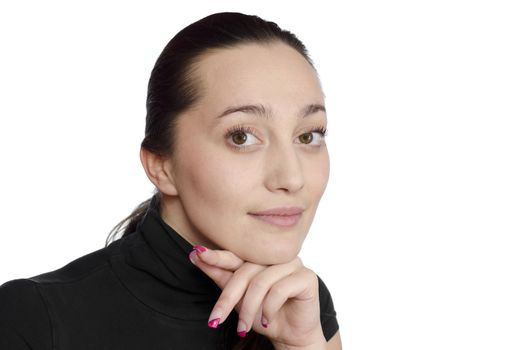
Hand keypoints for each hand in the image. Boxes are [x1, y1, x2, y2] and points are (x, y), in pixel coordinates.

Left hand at [188, 246, 326, 348]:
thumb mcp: (237, 298)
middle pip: (246, 272)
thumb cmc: (265, 314)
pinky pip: (280, 290)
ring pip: (261, 282)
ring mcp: (293, 264)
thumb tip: (195, 254)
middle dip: (228, 298)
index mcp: (259, 258)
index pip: (236, 255)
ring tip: (244, 328)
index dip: (216, 256)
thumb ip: (220, 276)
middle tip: (215, 320)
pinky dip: (269, 309)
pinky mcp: (307, 277)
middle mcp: (276, 257)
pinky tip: (268, 320)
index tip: (196, 254)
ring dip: (249, 309)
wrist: (292, 336)